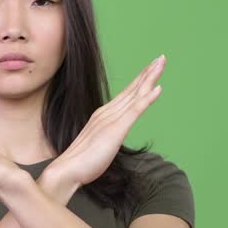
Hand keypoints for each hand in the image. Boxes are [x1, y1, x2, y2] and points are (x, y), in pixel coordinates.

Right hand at [48, 55, 165, 188]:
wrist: (67, 170)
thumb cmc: (81, 162)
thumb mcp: (97, 146)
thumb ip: (105, 138)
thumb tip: (109, 139)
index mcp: (103, 115)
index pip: (126, 95)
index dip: (139, 81)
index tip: (150, 70)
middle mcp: (107, 113)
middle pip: (132, 89)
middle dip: (148, 73)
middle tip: (161, 58)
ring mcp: (111, 119)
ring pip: (135, 94)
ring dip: (149, 77)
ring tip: (161, 63)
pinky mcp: (116, 129)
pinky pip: (135, 110)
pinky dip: (147, 98)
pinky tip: (158, 88)